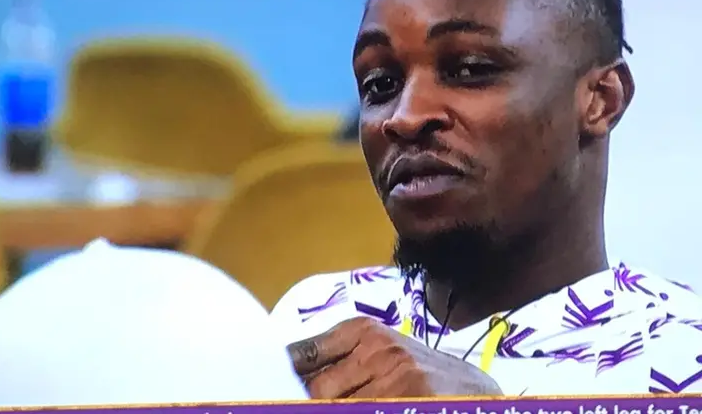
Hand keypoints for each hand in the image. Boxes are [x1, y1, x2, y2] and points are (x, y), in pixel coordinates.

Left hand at [287, 316, 502, 398]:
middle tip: (280, 401)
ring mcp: (396, 382)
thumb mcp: (380, 349)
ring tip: (331, 402)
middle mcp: (378, 351)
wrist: (473, 389)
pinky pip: (361, 410)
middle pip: (317, 388)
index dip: (281, 375)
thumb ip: (339, 357)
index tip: (263, 386)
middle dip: (301, 400)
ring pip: (336, 404)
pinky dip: (349, 409)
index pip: (305, 353)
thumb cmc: (417, 368)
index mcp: (363, 331)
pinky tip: (350, 406)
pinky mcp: (409, 401)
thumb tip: (289, 375)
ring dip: (325, 405)